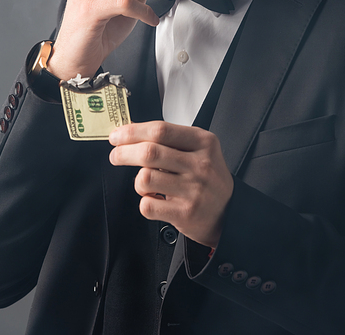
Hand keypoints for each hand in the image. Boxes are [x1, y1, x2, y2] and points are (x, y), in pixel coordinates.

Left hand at [109, 121, 233, 246]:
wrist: (229, 212)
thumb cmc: (208, 177)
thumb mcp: (199, 149)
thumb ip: (170, 139)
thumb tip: (131, 131)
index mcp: (203, 142)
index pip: (160, 130)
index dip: (133, 131)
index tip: (117, 135)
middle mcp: (200, 164)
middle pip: (149, 152)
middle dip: (124, 152)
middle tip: (115, 155)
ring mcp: (194, 190)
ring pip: (145, 178)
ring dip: (138, 181)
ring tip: (146, 182)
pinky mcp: (185, 213)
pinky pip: (148, 205)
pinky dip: (145, 202)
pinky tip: (155, 199)